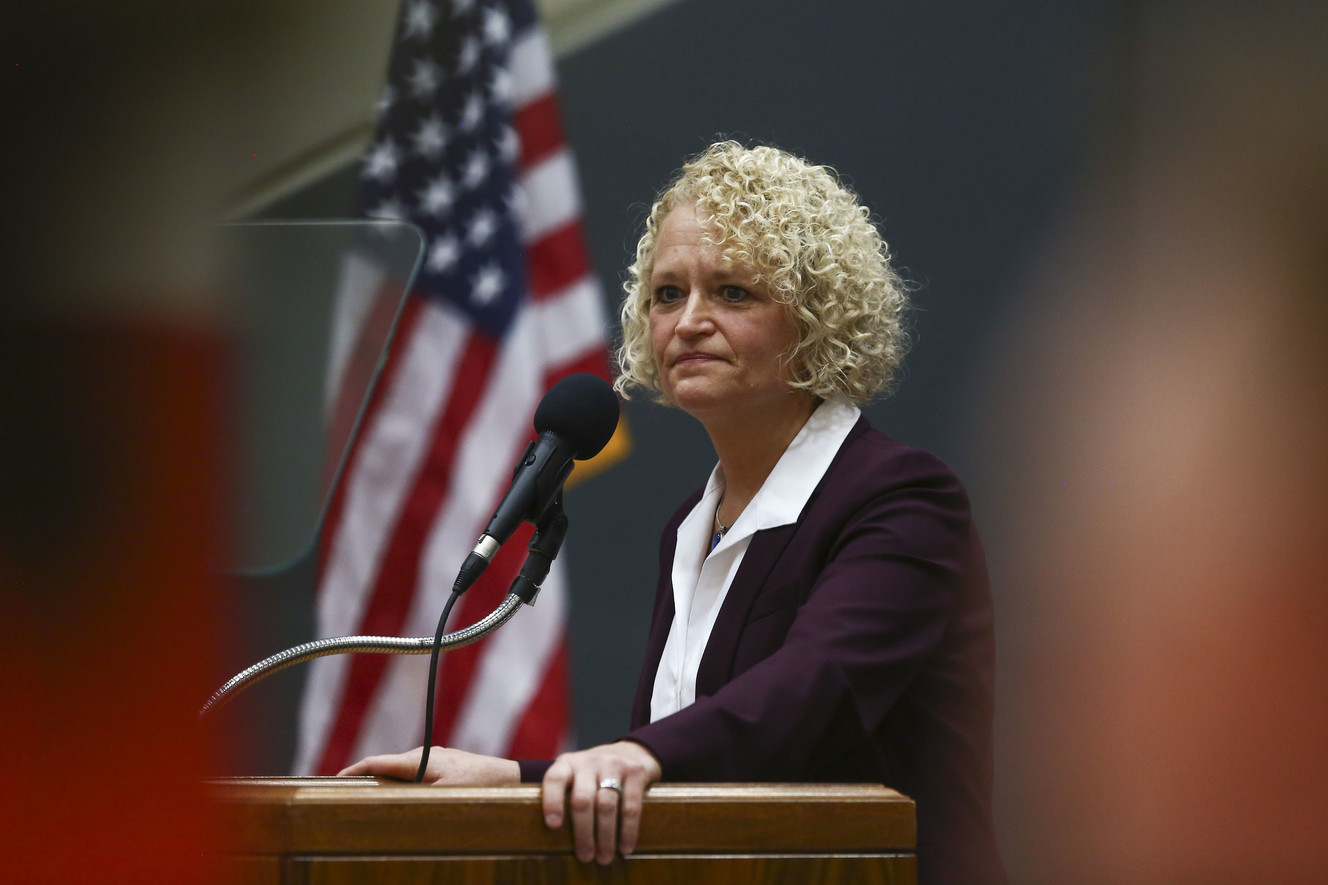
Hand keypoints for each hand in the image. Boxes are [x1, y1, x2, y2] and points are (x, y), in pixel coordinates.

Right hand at [337, 746, 519, 785]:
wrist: (509, 777)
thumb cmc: (478, 786)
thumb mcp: (444, 796)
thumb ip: (415, 796)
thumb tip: (389, 802)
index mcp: (418, 760)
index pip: (376, 762)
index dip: (352, 771)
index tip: (333, 782)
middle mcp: (423, 755)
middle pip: (384, 766)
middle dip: (364, 779)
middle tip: (345, 797)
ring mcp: (433, 759)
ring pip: (400, 771)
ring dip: (384, 783)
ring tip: (368, 801)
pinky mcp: (443, 765)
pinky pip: (414, 774)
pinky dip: (400, 784)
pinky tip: (400, 799)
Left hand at [541, 740, 661, 864]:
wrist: (632, 751)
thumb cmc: (595, 775)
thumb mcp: (576, 775)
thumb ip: (565, 796)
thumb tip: (556, 839)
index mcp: (568, 764)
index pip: (555, 779)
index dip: (552, 802)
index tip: (553, 826)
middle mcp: (589, 761)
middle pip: (582, 799)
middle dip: (583, 832)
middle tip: (585, 856)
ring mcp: (613, 765)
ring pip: (606, 805)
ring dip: (605, 836)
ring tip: (604, 858)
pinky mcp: (635, 772)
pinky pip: (631, 806)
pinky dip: (628, 830)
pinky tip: (625, 847)